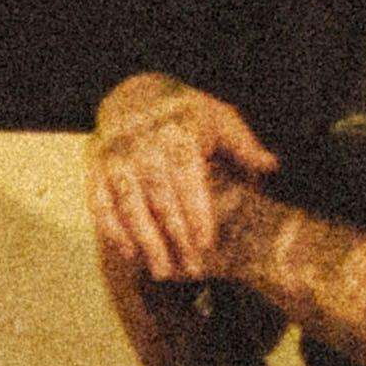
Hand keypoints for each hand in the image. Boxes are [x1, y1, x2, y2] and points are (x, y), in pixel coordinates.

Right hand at [90, 74, 270, 288]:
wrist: (135, 94)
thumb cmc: (186, 113)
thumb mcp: (219, 117)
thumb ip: (243, 144)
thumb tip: (270, 166)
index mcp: (176, 132)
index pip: (186, 178)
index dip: (195, 212)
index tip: (206, 243)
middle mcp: (141, 145)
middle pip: (158, 197)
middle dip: (174, 236)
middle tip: (191, 269)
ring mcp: (115, 157)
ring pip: (128, 205)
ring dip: (145, 241)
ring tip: (162, 271)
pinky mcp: (95, 168)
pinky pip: (99, 203)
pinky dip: (112, 230)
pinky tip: (129, 254)